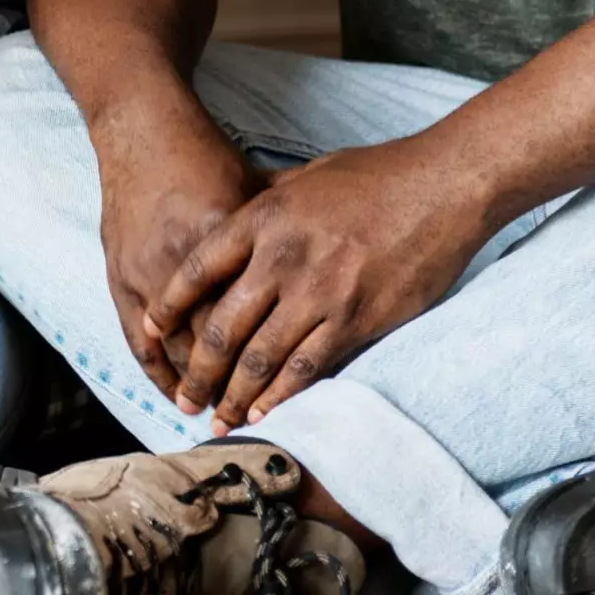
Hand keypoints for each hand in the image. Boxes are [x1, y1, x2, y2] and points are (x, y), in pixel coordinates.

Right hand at [86, 87, 262, 398]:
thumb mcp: (260, 191)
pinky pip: (136, 333)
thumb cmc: (208, 157)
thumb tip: (332, 268)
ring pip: (175, 347)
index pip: (257, 315)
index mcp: (235, 236)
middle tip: (249, 421)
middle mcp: (189, 257)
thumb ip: (289, 237)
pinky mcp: (120, 269)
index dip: (271, 363)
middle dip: (231, 388)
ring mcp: (147, 267)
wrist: (142, 127)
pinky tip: (169, 389)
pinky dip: (154, 365)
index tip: (286, 396)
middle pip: (215, 343)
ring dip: (193, 385)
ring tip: (212, 416)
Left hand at [148, 135, 491, 432]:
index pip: (198, 270)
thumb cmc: (374, 175)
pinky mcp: (359, 320)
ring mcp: (321, 294)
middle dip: (198, 369)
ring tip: (218, 419)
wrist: (442, 186)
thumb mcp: (304, 177)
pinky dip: (283, 395)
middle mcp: (283, 260)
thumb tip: (236, 214)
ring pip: (263, 357)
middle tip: (183, 397)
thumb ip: (266, 201)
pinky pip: (311, 368)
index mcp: (263, 219)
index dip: (170, 305)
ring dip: (235, 395)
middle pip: (223, 326)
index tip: (152, 330)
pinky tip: (266, 413)